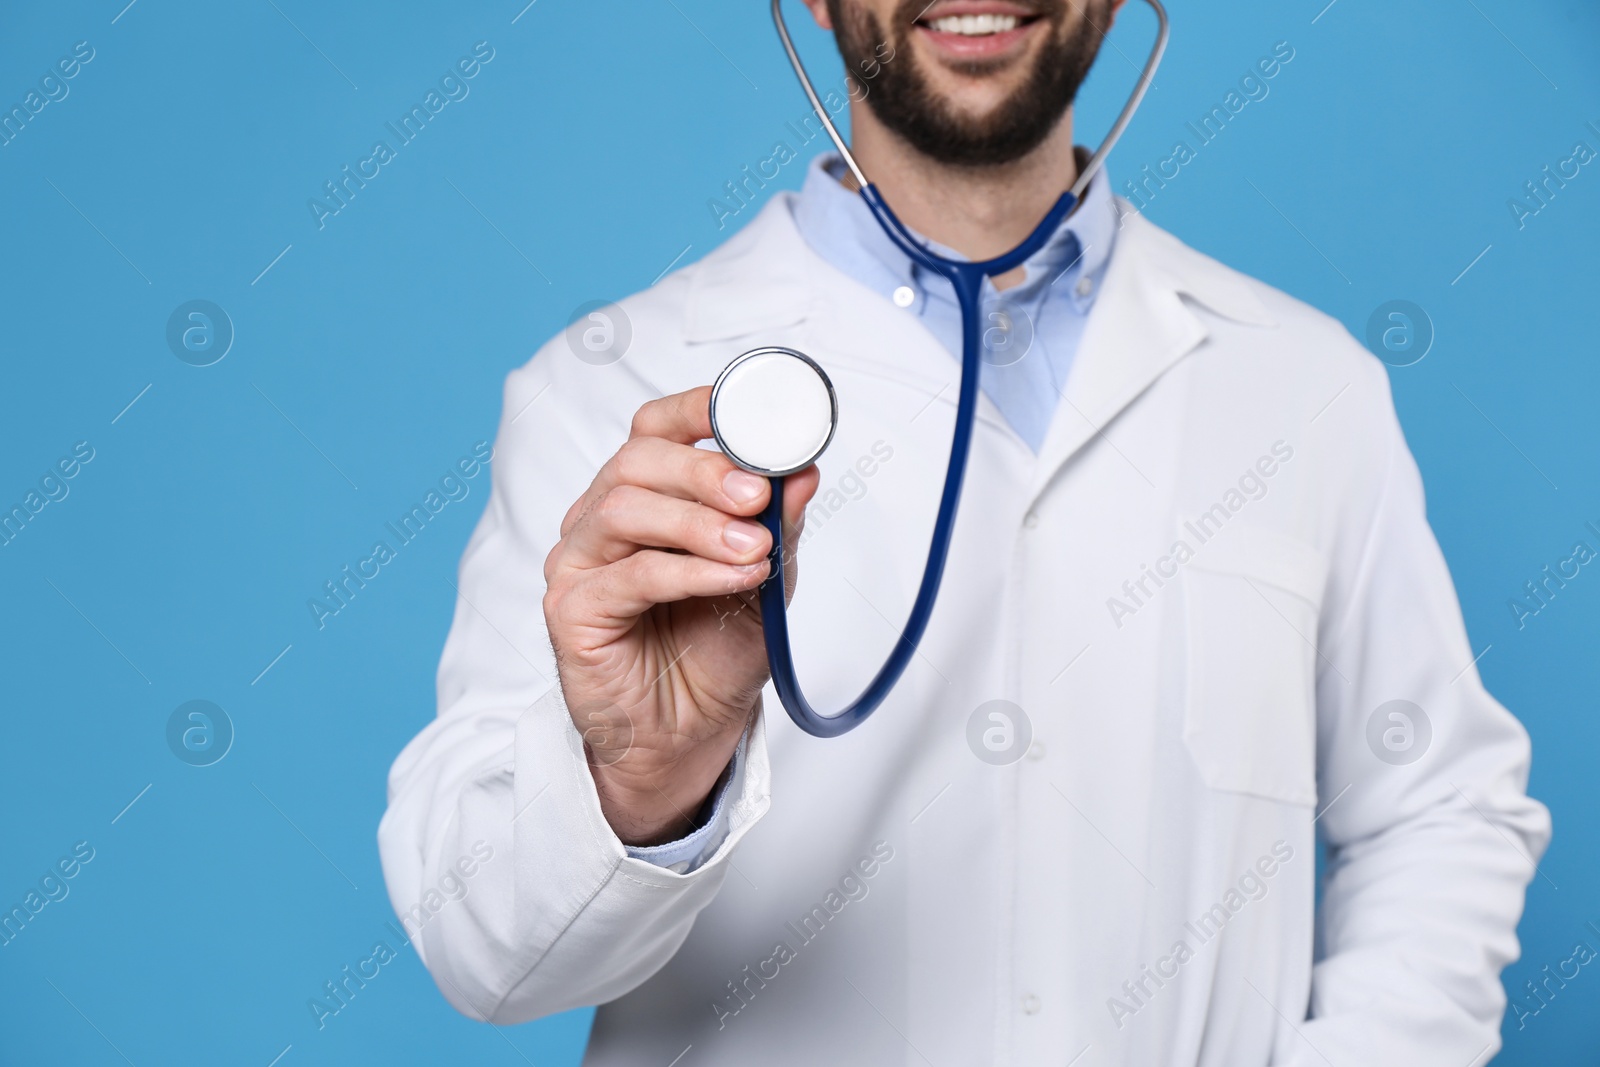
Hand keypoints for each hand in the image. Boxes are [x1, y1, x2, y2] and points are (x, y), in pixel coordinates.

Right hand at [543, 386, 819, 845]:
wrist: (689, 734)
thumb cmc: (717, 650)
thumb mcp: (767, 579)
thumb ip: (780, 526)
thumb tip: (804, 471)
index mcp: (644, 495)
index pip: (655, 428)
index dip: (697, 409)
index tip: (754, 416)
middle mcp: (601, 519)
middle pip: (637, 461)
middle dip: (705, 471)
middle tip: (759, 496)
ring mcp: (579, 562)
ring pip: (625, 509)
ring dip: (699, 523)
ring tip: (754, 549)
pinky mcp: (572, 611)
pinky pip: (629, 575)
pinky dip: (690, 571)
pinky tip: (735, 578)